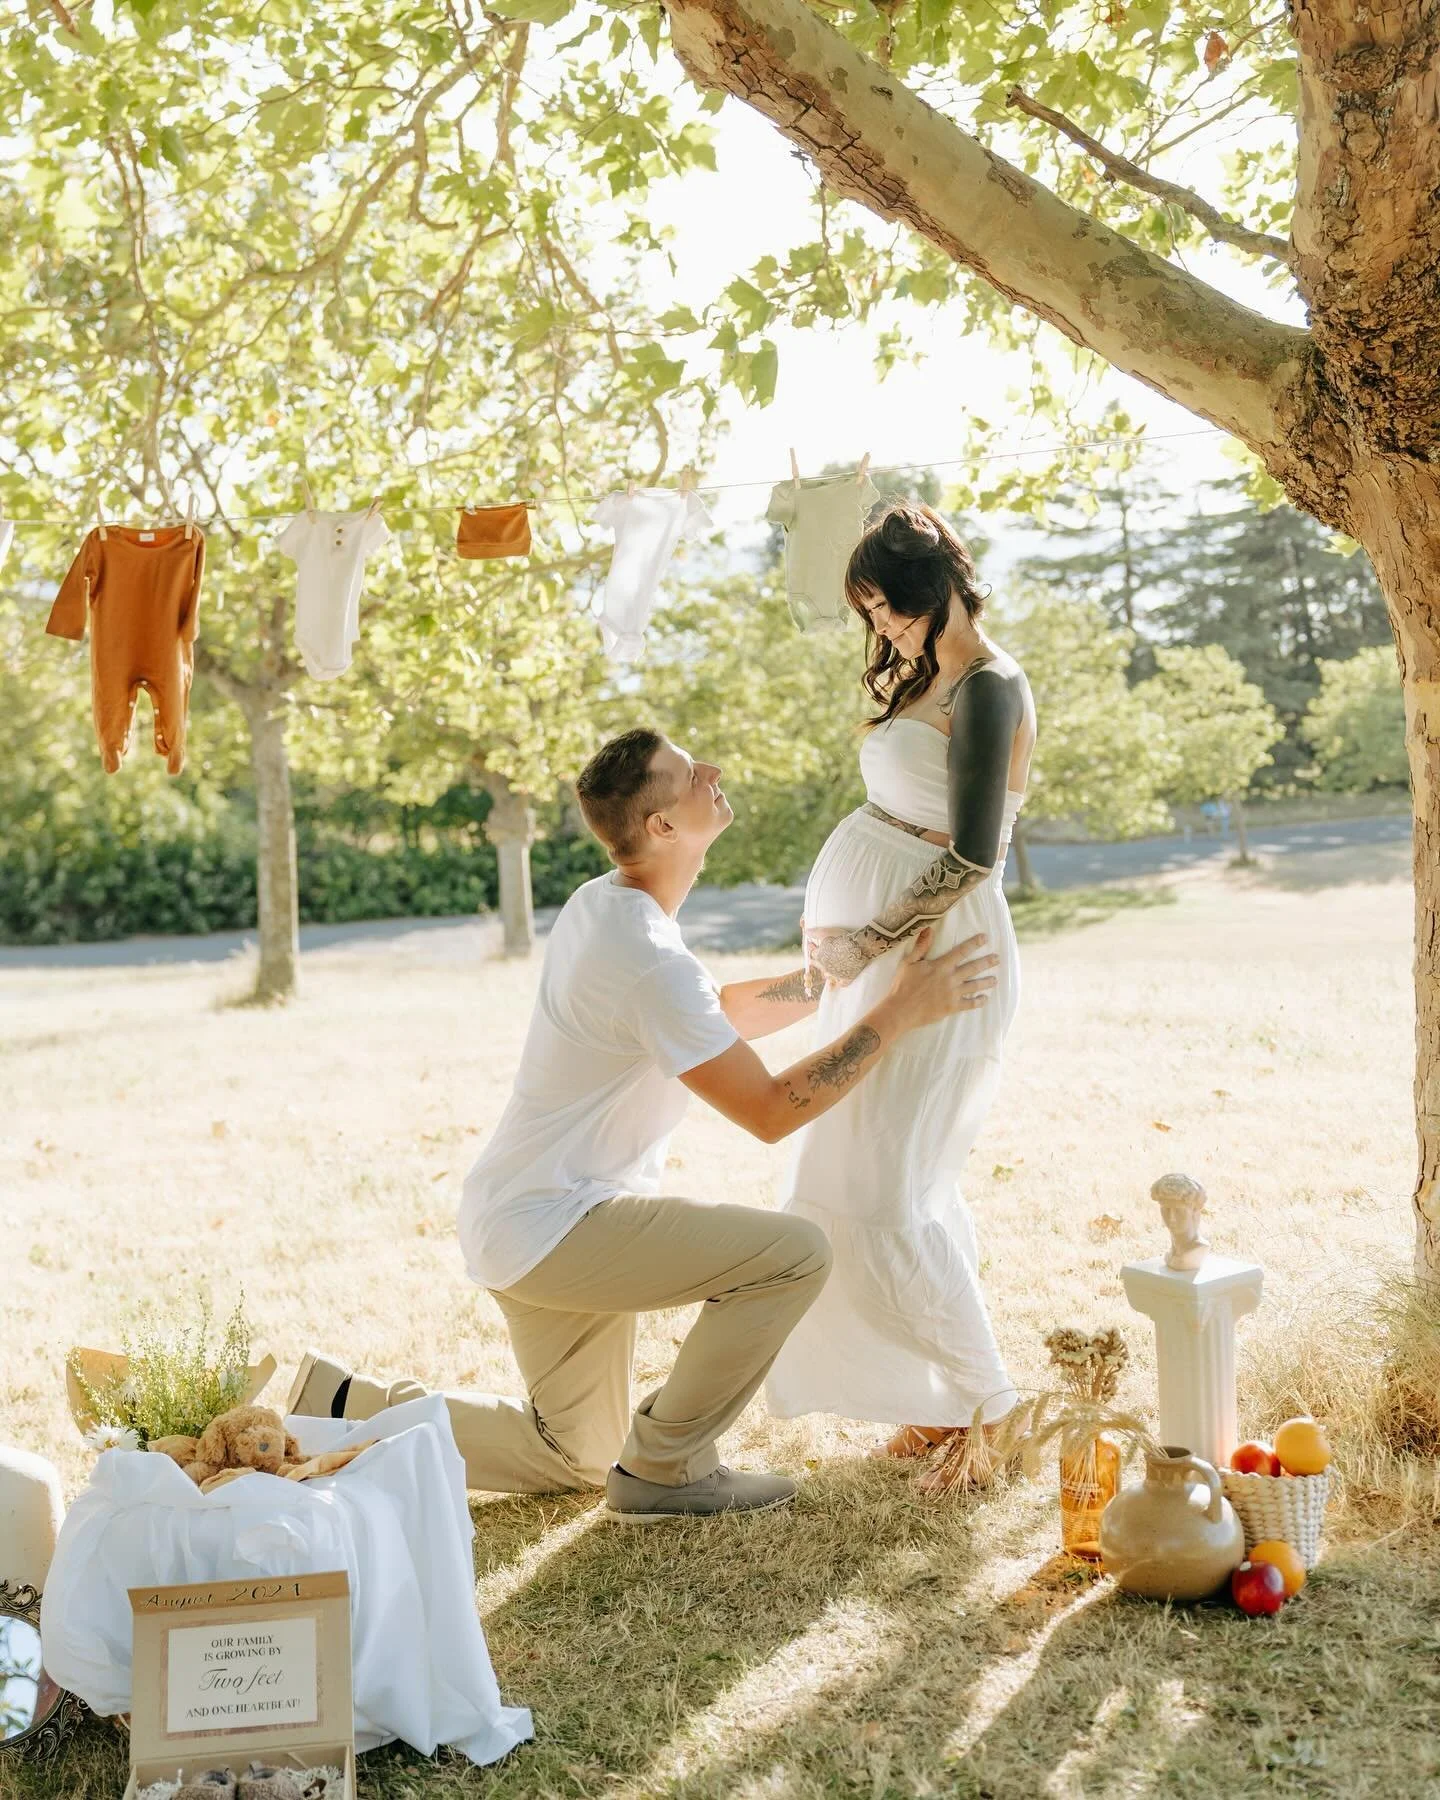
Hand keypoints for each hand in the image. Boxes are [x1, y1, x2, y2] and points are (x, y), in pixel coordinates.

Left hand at [805, 926, 869, 987]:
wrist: (860, 947)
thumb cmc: (843, 938)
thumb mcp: (828, 932)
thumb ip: (816, 933)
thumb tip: (807, 932)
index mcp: (820, 956)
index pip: (813, 953)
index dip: (813, 948)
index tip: (812, 945)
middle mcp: (826, 967)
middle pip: (819, 965)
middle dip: (817, 961)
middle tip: (815, 959)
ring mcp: (836, 974)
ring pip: (828, 976)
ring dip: (826, 973)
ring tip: (827, 971)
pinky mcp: (847, 978)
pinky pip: (841, 984)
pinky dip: (838, 984)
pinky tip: (836, 985)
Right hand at [882, 928, 997, 1031]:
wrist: (901, 1010)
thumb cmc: (902, 985)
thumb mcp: (908, 962)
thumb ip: (921, 946)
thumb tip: (928, 929)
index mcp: (941, 966)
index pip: (961, 951)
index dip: (974, 944)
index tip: (985, 938)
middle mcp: (950, 978)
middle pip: (973, 968)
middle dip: (987, 962)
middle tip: (998, 958)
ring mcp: (953, 994)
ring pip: (975, 985)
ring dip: (986, 982)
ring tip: (996, 979)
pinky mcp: (952, 1007)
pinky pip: (969, 1004)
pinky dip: (978, 1001)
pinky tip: (985, 999)